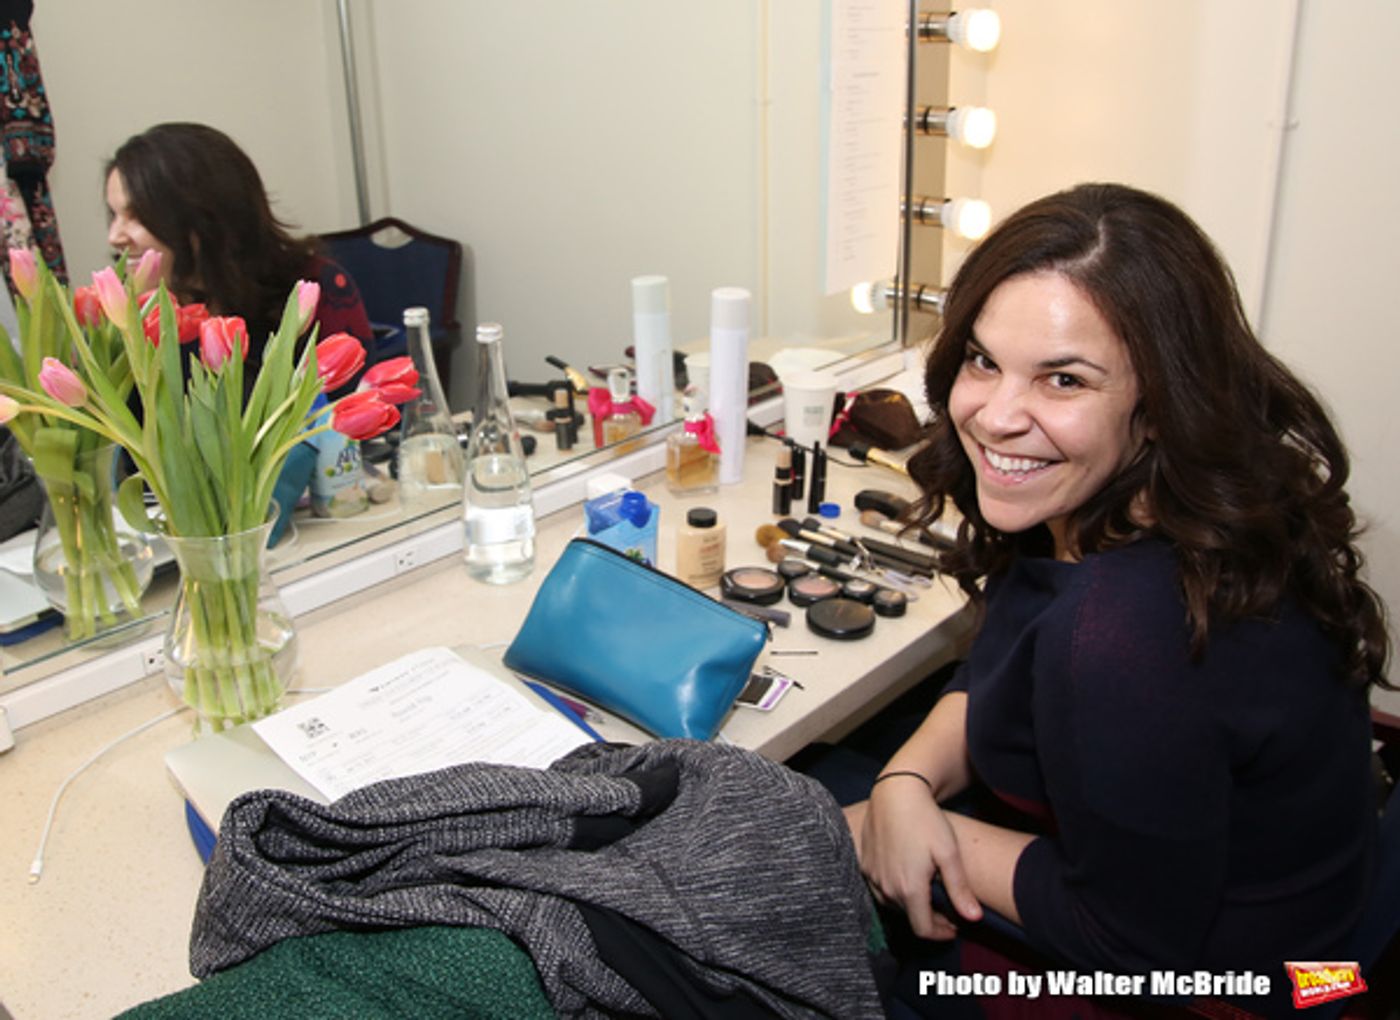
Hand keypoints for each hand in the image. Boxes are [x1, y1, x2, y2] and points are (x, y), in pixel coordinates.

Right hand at [846, 778, 982, 939]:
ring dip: (911, 904)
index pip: (923, 929)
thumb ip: (960, 890)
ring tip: (927, 892)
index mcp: (909, 889)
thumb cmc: (925, 820)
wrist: (895, 793)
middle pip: (909, 917)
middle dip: (929, 917)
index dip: (941, 934)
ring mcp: (873, 877)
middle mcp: (887, 888)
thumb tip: (974, 919)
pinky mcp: (864, 865)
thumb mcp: (948, 853)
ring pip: (893, 903)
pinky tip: (906, 876)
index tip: (954, 927)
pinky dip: (894, 890)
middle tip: (946, 908)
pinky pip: (879, 888)